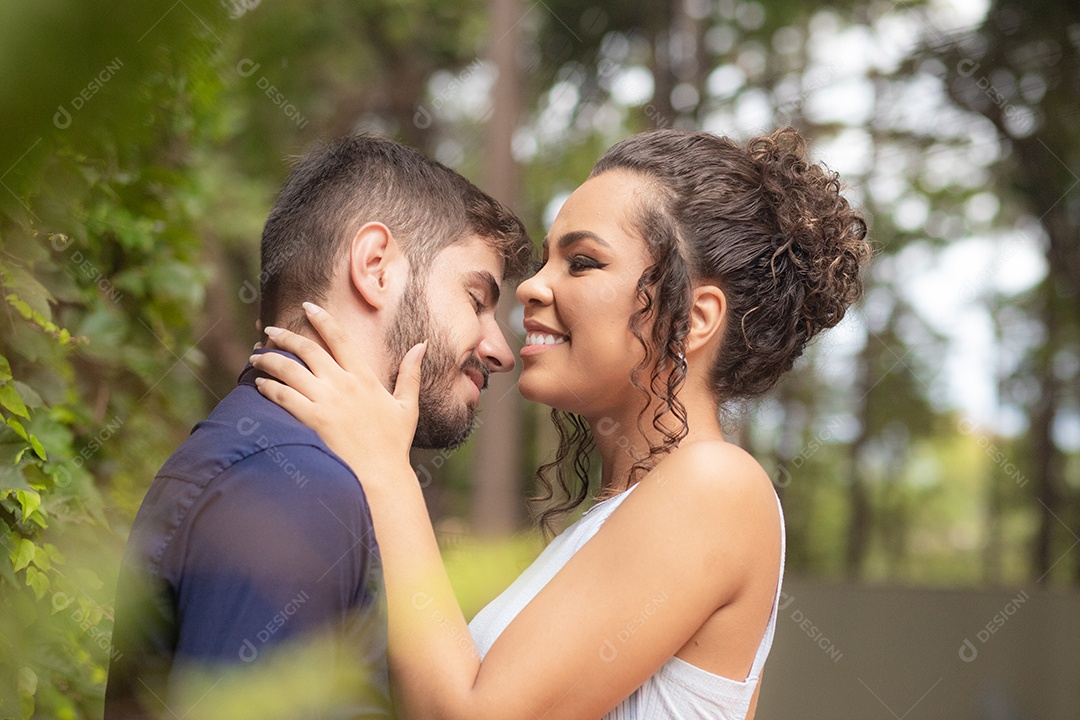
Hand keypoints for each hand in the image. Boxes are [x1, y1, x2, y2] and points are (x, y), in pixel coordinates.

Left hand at [249, 302, 426, 482]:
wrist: (381, 476)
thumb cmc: (393, 444)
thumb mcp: (407, 406)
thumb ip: (411, 374)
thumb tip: (422, 345)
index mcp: (364, 378)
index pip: (340, 339)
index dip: (322, 319)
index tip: (307, 307)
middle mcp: (343, 385)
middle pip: (308, 350)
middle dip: (286, 336)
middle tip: (270, 331)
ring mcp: (327, 402)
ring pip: (290, 370)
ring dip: (270, 360)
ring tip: (257, 356)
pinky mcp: (312, 420)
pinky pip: (283, 397)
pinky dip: (268, 387)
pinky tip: (259, 383)